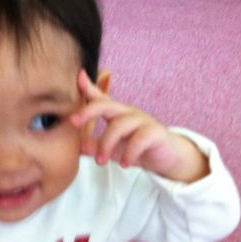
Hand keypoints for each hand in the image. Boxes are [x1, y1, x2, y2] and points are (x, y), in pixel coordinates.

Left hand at [70, 70, 208, 182]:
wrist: (167, 158)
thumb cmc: (137, 149)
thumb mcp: (113, 148)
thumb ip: (95, 146)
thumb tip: (77, 146)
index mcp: (116, 114)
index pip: (100, 98)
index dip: (88, 87)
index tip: (77, 76)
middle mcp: (128, 113)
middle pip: (106, 105)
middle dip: (87, 111)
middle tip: (73, 122)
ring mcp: (143, 121)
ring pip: (119, 125)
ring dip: (106, 144)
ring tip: (100, 162)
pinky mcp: (156, 133)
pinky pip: (139, 139)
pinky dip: (129, 153)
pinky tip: (124, 164)